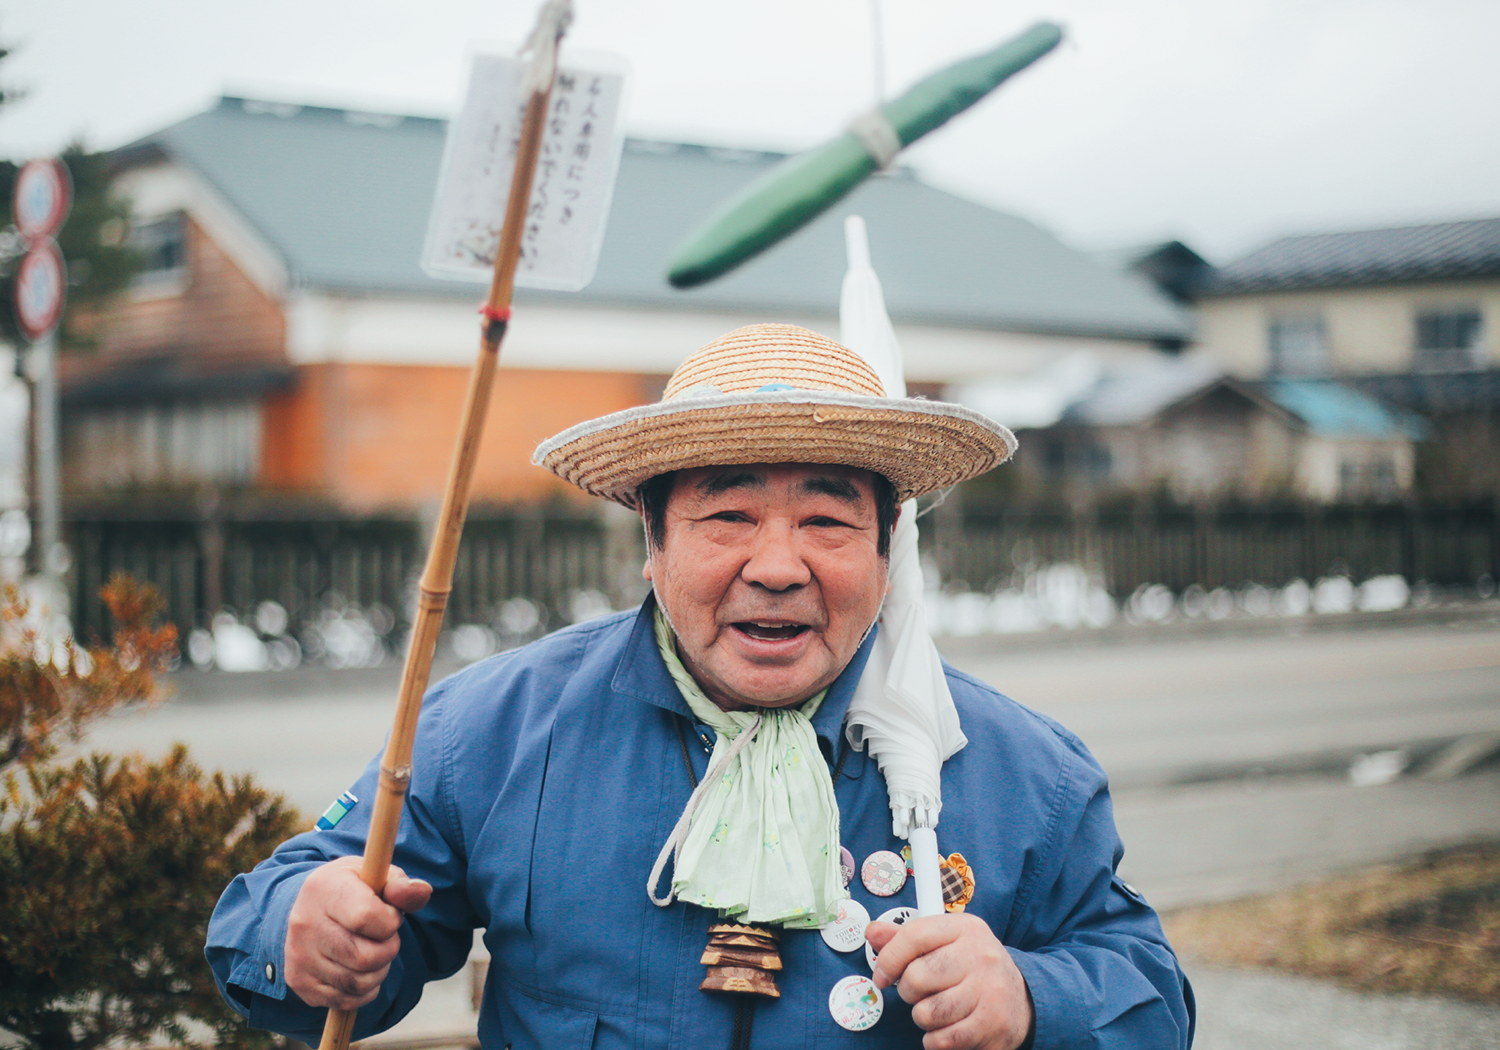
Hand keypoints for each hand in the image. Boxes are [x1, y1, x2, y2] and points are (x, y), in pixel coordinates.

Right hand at [284, 856, 432, 1009]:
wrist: (313, 904)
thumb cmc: (354, 888)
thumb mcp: (378, 876)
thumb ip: (403, 886)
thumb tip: (422, 892)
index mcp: (325, 888)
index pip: (365, 917)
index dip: (390, 921)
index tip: (390, 914)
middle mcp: (305, 923)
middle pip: (363, 957)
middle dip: (388, 949)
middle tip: (386, 937)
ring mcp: (299, 955)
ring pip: (357, 982)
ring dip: (378, 971)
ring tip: (375, 951)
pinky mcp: (299, 981)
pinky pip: (345, 1000)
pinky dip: (364, 990)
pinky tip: (362, 968)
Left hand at [866, 914, 1033, 1049]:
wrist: (1021, 1000)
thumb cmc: (973, 968)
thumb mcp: (946, 942)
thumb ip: (908, 938)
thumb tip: (872, 932)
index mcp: (965, 928)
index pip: (914, 935)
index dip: (889, 958)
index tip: (882, 975)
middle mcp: (980, 955)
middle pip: (917, 977)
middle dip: (909, 991)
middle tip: (921, 993)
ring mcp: (989, 991)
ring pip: (926, 1013)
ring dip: (923, 1017)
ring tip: (938, 1009)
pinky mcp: (992, 1024)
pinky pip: (942, 1039)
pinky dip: (935, 1039)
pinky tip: (948, 1027)